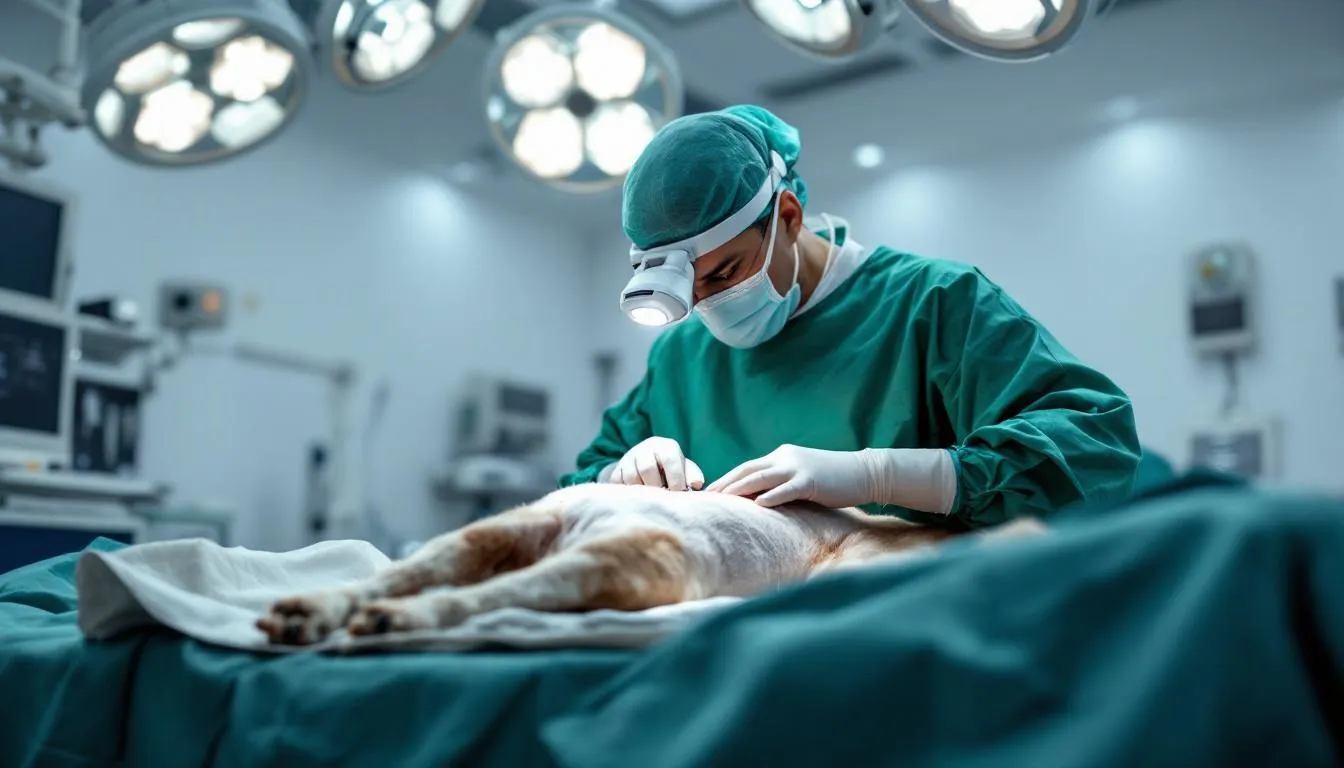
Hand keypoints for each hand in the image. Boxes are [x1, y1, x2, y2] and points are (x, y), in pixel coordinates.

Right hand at [603, 437, 704, 491]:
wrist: (646, 466)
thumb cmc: (671, 471)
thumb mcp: (684, 470)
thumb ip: (692, 475)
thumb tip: (696, 484)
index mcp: (665, 447)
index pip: (669, 458)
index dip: (675, 478)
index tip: (678, 492)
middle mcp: (645, 449)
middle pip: (647, 469)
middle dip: (657, 487)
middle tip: (663, 499)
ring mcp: (628, 459)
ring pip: (632, 478)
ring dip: (643, 492)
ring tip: (651, 499)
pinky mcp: (616, 471)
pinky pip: (619, 485)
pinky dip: (629, 495)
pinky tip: (638, 498)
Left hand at [706, 444, 872, 507]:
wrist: (864, 473)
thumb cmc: (833, 480)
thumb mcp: (802, 477)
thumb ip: (782, 482)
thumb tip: (760, 500)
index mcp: (781, 456)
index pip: (748, 467)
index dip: (727, 478)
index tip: (709, 491)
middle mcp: (785, 458)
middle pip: (748, 469)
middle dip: (725, 483)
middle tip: (706, 497)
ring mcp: (798, 468)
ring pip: (761, 477)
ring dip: (740, 489)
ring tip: (722, 501)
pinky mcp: (811, 480)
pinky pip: (786, 489)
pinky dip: (771, 496)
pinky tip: (757, 506)